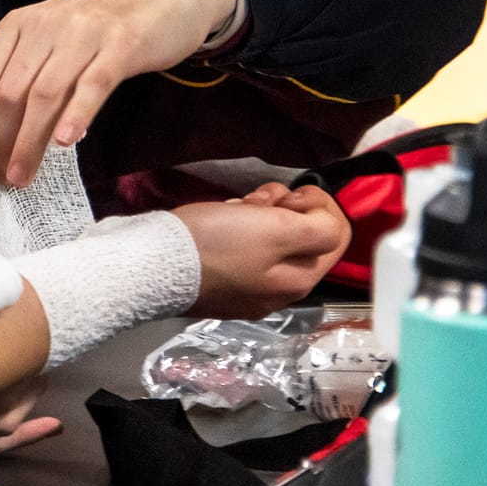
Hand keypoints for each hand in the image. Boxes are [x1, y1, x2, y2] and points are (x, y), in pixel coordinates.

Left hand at [0, 0, 235, 187]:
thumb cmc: (98, 27)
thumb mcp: (49, 39)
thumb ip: (23, 73)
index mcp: (18, 24)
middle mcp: (45, 25)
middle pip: (9, 91)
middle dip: (0, 141)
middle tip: (2, 178)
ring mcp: (83, 34)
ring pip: (45, 95)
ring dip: (29, 142)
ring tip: (22, 177)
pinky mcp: (122, 46)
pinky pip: (93, 85)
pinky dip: (75, 115)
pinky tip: (64, 144)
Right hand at [174, 184, 351, 318]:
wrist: (150, 265)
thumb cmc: (216, 244)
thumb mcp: (277, 230)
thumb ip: (319, 229)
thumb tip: (327, 223)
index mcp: (300, 281)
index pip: (337, 237)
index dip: (320, 206)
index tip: (291, 194)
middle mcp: (279, 291)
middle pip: (302, 237)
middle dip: (286, 208)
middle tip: (259, 200)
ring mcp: (247, 289)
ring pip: (271, 239)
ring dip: (259, 214)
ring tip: (236, 206)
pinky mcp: (219, 281)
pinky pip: (243, 248)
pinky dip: (237, 227)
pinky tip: (220, 219)